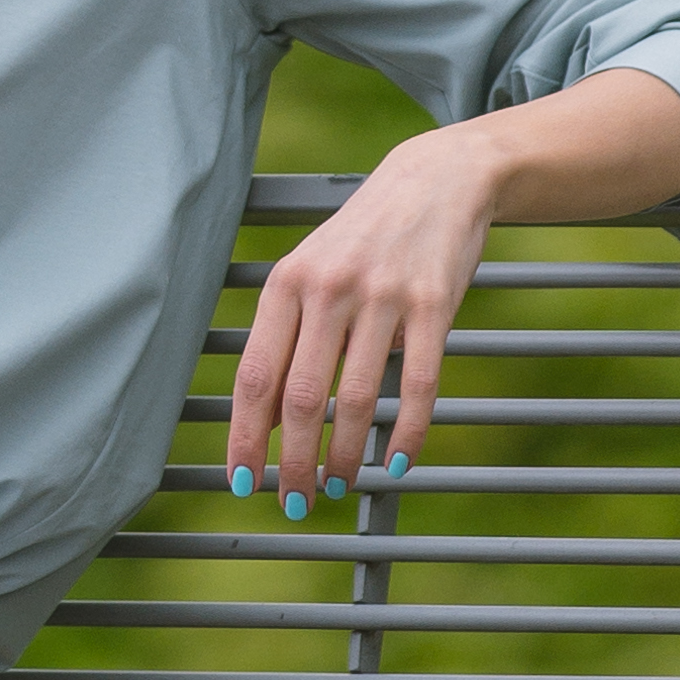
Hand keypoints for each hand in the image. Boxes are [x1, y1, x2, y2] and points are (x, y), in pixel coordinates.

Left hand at [224, 126, 494, 517]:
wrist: (437, 179)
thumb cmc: (364, 236)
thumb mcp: (311, 268)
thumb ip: (288, 330)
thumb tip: (263, 414)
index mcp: (286, 282)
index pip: (254, 375)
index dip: (245, 436)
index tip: (243, 480)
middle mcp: (328, 288)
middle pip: (300, 396)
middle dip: (292, 460)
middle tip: (295, 500)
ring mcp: (382, 296)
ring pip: (356, 398)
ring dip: (346, 454)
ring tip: (340, 484)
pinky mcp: (433, 303)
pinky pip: (419, 384)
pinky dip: (409, 432)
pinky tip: (398, 461)